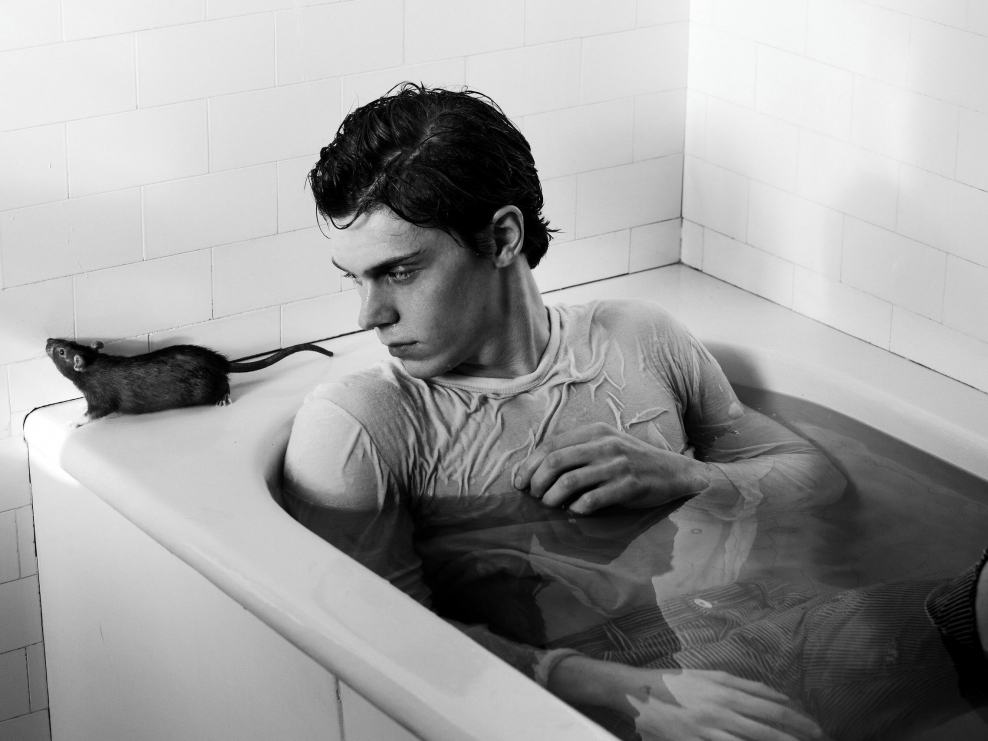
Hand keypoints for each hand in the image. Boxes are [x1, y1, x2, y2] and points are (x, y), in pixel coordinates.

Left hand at [514, 423, 708, 513]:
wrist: (674, 472)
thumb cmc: (632, 461)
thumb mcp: (605, 445)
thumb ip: (576, 452)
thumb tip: (536, 471)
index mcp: (594, 431)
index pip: (550, 446)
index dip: (529, 465)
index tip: (519, 483)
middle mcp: (604, 445)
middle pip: (554, 462)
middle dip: (536, 483)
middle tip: (534, 497)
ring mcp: (617, 465)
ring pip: (569, 482)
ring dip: (552, 498)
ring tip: (550, 505)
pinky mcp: (628, 486)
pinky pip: (592, 500)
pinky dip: (576, 509)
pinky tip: (575, 511)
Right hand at [628, 669, 825, 740]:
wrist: (639, 692)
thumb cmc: (677, 682)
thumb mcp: (710, 675)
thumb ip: (743, 684)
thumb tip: (776, 694)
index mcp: (725, 689)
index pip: (770, 705)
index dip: (796, 717)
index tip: (815, 727)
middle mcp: (720, 709)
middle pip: (767, 727)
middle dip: (796, 737)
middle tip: (817, 740)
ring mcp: (708, 730)